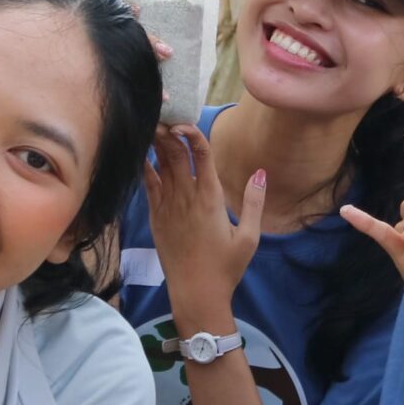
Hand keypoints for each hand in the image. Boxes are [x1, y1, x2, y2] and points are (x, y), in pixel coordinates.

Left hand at [143, 123, 262, 325]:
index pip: (201, 154)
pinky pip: (148, 185)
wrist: (195, 293)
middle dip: (168, 130)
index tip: (185, 121)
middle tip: (163, 111)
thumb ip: (254, 202)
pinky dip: (145, 167)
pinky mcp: (156, 218)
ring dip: (156, 143)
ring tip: (152, 123)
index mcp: (211, 197)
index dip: (192, 133)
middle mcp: (187, 197)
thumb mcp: (249, 236)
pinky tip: (143, 153)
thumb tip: (260, 172)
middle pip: (175, 153)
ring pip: (159, 166)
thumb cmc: (226, 267)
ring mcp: (168, 207)